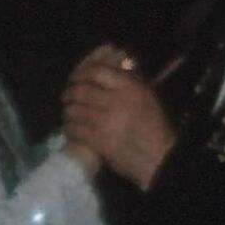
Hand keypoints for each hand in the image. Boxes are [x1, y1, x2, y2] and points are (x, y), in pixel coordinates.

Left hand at [62, 59, 175, 190]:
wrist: (158, 155)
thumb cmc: (154, 125)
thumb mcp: (146, 95)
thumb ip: (127, 81)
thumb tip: (109, 69)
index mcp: (128, 87)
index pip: (97, 71)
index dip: (82, 73)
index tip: (76, 77)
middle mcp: (114, 101)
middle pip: (81, 90)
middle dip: (70, 92)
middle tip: (66, 95)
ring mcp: (104, 121)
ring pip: (75, 110)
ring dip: (68, 110)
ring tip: (68, 111)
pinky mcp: (97, 140)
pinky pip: (75, 129)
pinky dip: (70, 127)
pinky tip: (71, 128)